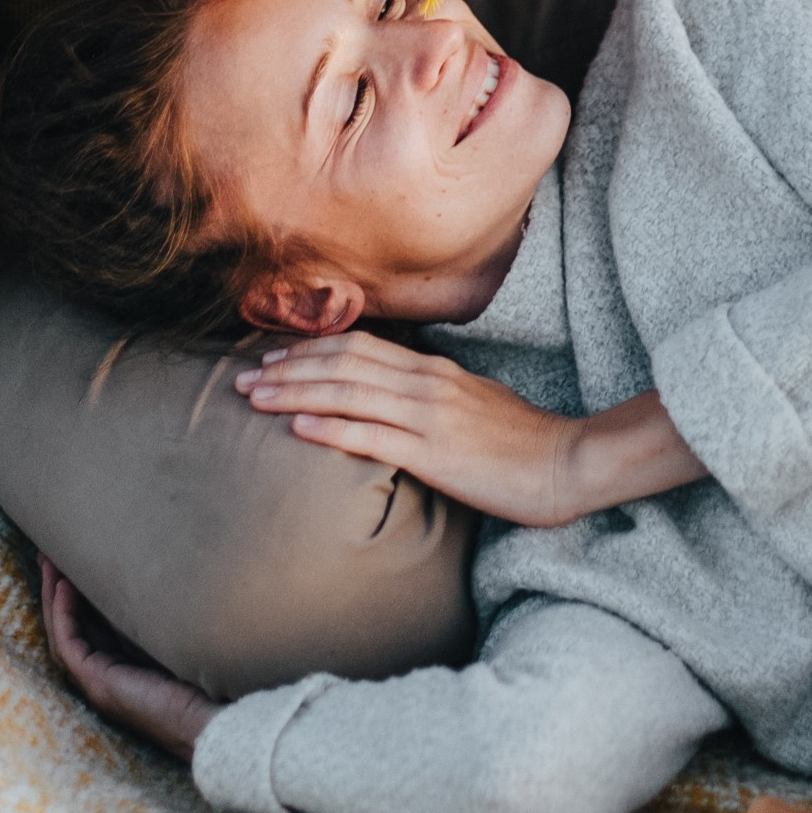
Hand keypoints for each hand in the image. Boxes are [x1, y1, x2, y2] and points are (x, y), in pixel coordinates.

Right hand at [38, 555, 218, 760]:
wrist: (208, 720)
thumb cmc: (204, 683)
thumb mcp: (177, 641)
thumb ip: (165, 620)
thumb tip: (168, 578)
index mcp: (123, 669)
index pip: (90, 627)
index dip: (78, 596)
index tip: (72, 563)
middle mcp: (104, 677)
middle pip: (69, 628)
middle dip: (56, 591)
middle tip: (47, 556)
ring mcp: (97, 682)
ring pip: (62, 634)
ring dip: (53, 598)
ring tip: (48, 563)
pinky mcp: (97, 683)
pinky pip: (69, 644)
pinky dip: (63, 614)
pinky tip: (62, 586)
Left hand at [236, 336, 706, 526]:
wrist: (566, 463)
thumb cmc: (522, 441)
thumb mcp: (473, 402)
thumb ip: (431, 394)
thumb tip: (393, 396)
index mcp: (433, 370)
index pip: (360, 349)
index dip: (311, 350)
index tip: (274, 357)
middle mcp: (425, 384)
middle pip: (343, 364)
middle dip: (289, 368)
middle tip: (245, 377)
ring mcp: (428, 416)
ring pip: (347, 393)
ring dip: (295, 393)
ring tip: (255, 399)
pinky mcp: (433, 453)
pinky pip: (372, 436)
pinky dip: (330, 428)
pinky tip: (297, 429)